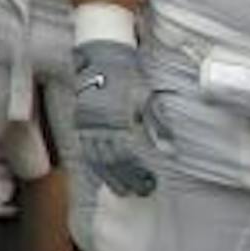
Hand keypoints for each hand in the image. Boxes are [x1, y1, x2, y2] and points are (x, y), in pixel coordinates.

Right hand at [73, 39, 164, 195]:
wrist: (101, 59)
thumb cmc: (127, 77)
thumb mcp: (145, 96)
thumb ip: (157, 123)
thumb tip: (169, 149)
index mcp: (115, 119)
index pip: (124, 155)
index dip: (136, 172)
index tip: (149, 183)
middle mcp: (97, 125)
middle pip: (109, 161)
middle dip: (124, 179)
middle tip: (139, 192)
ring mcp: (86, 125)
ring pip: (95, 159)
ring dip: (109, 177)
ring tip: (123, 191)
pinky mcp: (79, 123)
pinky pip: (86, 150)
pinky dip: (95, 166)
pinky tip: (104, 176)